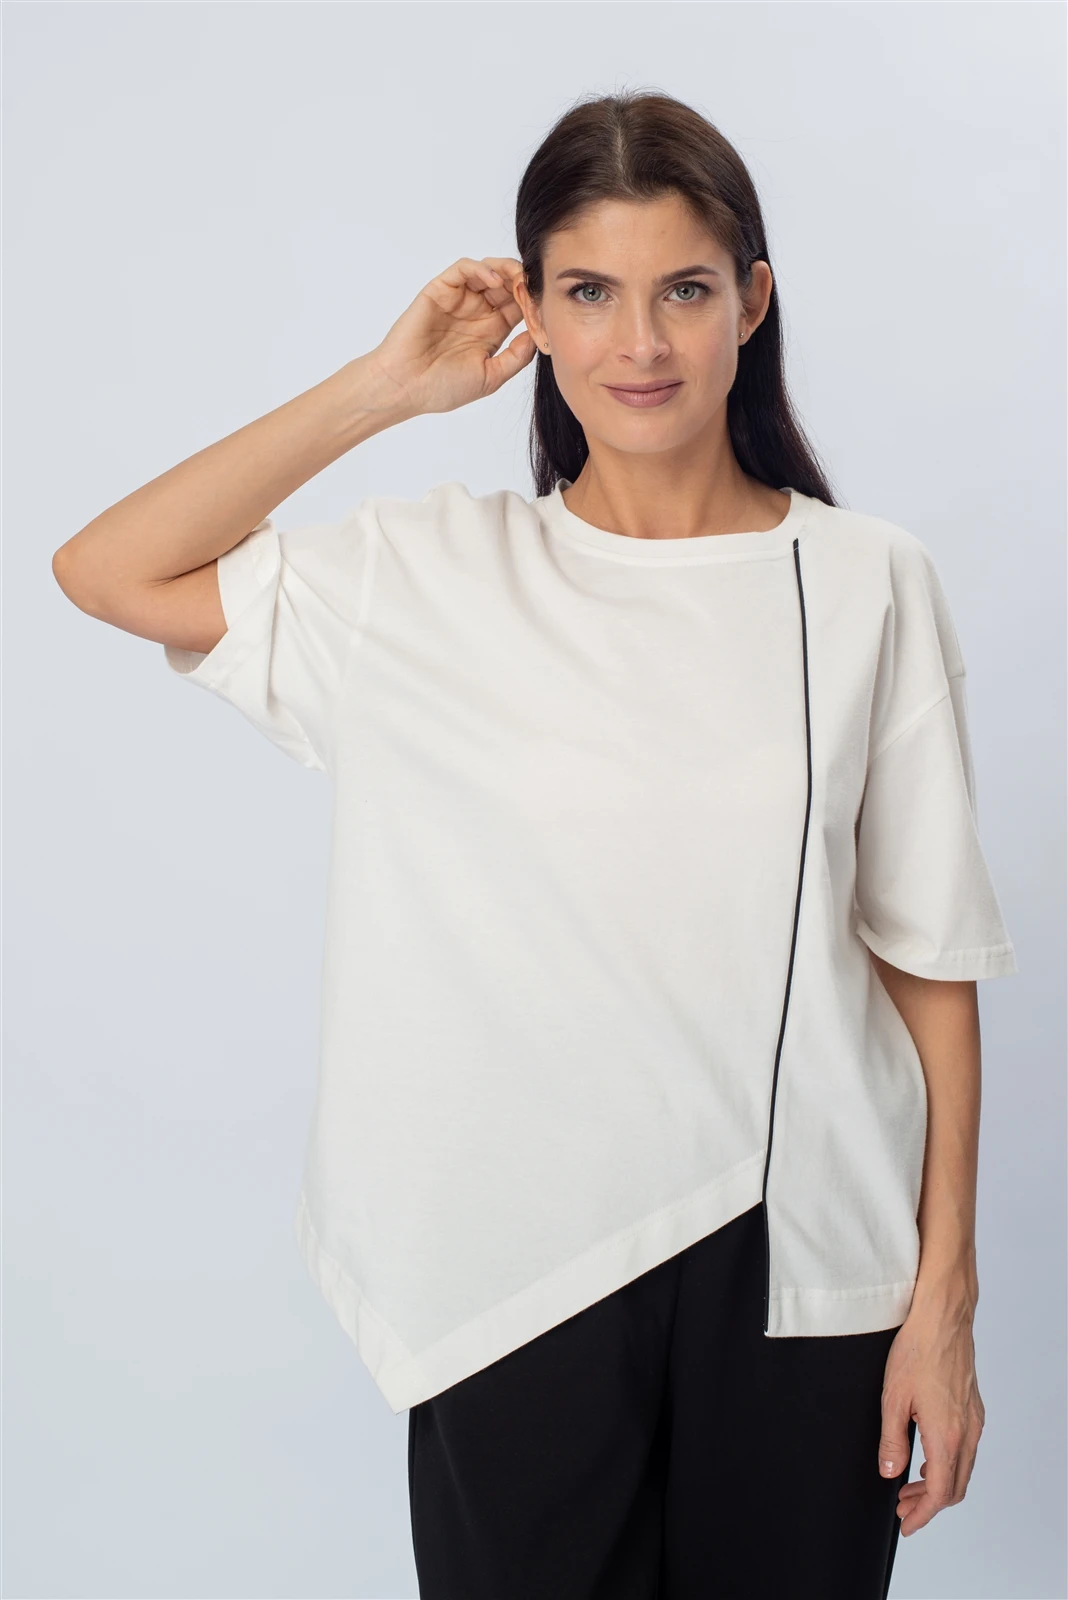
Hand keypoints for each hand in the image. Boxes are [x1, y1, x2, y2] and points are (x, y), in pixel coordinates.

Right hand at [364, 256, 535, 419]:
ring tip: (518, 280)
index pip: (519, 306)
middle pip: (508, 284)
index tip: (544, 309)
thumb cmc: (443, 388)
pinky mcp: (440, 290)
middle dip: (524, 283)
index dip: (533, 303)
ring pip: (489, 270)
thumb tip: (538, 335)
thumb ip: (517, 357)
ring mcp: (459, 299)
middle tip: (534, 288)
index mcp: (491, 331)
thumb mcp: (491, 377)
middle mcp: (477, 312)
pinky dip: (481, 268)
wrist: (405, 387)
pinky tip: (495, 282)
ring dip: (507, 269)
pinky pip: (464, 269)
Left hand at [878, 1301, 984, 1536]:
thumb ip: (891, 1441)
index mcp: (947, 1435)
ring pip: (963, 1469)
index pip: (940, 1492)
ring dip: (938, 1484)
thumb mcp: (892, 1398)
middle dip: (929, 1504)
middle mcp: (967, 1432)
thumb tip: (890, 1473)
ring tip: (910, 1487)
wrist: (943, 1318)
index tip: (906, 1524)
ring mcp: (974, 1420)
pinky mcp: (973, 1407)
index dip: (923, 1514)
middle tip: (902, 1508)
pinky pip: (966, 1450)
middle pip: (955, 1487)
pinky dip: (948, 1464)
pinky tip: (927, 1459)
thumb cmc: (917, 1351)